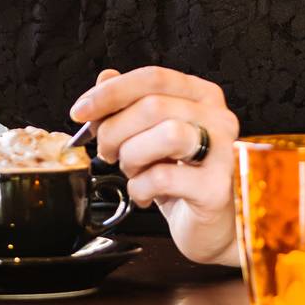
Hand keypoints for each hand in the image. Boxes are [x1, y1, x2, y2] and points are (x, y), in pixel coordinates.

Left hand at [70, 66, 240, 264]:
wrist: (210, 227)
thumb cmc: (180, 177)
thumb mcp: (148, 135)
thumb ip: (128, 104)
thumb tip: (105, 78)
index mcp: (202, 96)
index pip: (153, 77)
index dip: (111, 92)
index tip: (80, 111)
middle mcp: (219, 118)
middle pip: (153, 105)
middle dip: (115, 130)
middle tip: (106, 150)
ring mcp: (223, 152)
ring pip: (166, 134)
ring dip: (132, 156)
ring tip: (131, 170)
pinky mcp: (216, 188)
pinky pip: (164, 177)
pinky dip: (140, 187)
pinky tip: (143, 194)